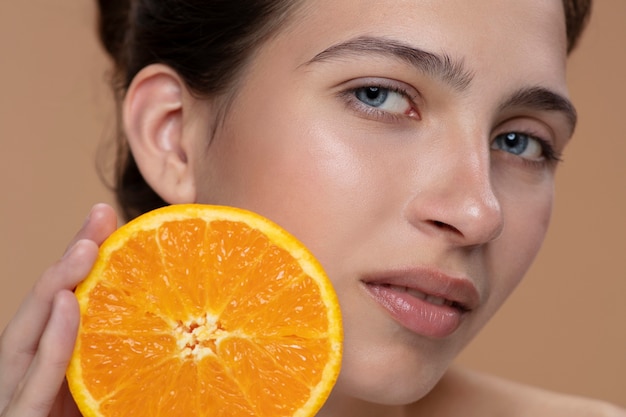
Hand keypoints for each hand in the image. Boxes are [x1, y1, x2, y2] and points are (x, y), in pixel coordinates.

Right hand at [0, 204, 116, 416]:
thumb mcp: (118, 385)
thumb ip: (133, 352)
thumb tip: (184, 317)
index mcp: (49, 368)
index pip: (63, 305)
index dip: (80, 261)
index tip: (106, 218)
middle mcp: (27, 378)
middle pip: (44, 310)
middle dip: (70, 261)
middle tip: (101, 216)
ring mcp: (17, 400)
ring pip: (27, 337)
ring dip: (54, 287)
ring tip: (86, 249)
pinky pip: (34, 383)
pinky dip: (52, 343)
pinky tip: (68, 303)